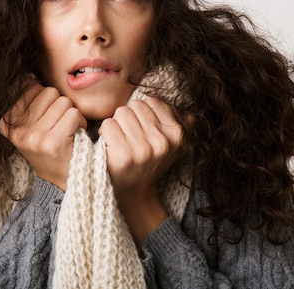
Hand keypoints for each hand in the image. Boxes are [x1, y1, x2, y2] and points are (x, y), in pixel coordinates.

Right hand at [0, 81, 86, 189]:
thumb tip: (30, 78)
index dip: (45, 99)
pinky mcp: (53, 143)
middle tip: (59, 124)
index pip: (31, 87)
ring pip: (63, 102)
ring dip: (71, 114)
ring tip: (67, 130)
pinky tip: (74, 135)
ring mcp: (34, 137)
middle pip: (49, 92)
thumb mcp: (29, 124)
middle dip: (59, 105)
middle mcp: (18, 131)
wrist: (62, 180)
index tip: (45, 118)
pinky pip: (73, 114)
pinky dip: (80, 122)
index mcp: (7, 123)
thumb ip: (27, 100)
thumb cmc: (49, 146)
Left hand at [98, 96, 182, 241]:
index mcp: (176, 135)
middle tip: (129, 135)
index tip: (141, 128)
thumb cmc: (149, 162)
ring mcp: (143, 149)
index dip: (142, 112)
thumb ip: (179, 124)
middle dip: (128, 117)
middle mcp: (162, 141)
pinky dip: (105, 133)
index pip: (151, 101)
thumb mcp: (171, 146)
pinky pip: (108, 125)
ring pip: (121, 112)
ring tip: (120, 140)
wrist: (134, 192)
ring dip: (116, 124)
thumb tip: (188, 113)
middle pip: (134, 105)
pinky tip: (111, 145)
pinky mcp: (124, 155)